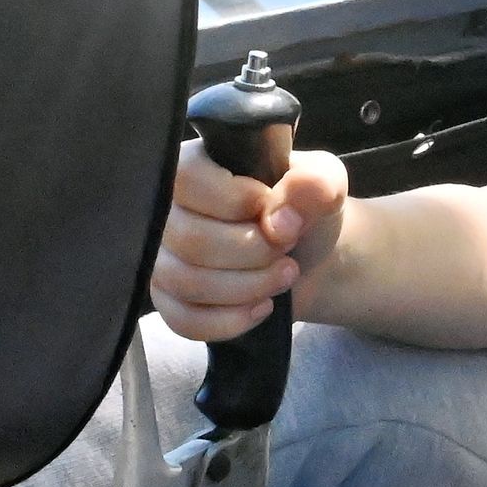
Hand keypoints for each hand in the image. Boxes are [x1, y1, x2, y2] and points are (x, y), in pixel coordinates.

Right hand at [149, 138, 349, 342]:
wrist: (308, 255)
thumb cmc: (302, 209)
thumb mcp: (324, 184)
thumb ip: (314, 184)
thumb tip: (280, 219)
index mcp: (195, 165)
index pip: (188, 179)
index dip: (237, 201)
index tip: (273, 208)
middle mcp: (166, 209)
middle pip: (192, 241)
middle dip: (254, 252)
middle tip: (287, 248)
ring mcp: (162, 256)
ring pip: (188, 283)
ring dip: (250, 286)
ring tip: (285, 275)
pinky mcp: (168, 300)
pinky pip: (185, 320)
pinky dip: (232, 320)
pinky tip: (263, 306)